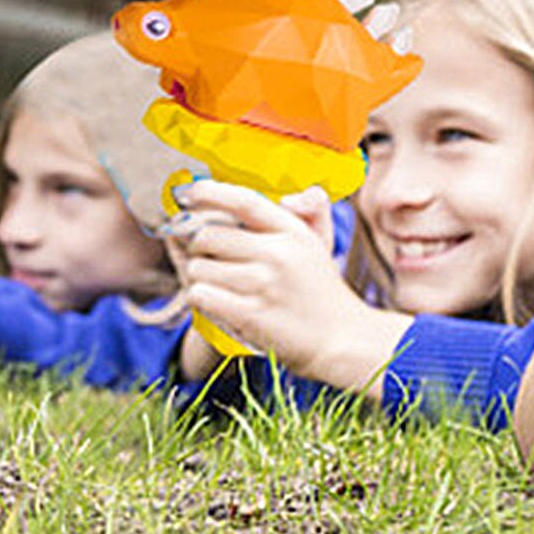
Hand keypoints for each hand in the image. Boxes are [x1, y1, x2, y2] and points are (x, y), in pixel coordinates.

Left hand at [173, 181, 404, 389]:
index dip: (211, 192)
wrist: (343, 341)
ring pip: (199, 267)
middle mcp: (277, 253)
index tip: (190, 192)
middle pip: (208, 235)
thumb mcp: (317, 244)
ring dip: (198, 275)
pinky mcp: (250, 315)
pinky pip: (201, 295)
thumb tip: (288, 197)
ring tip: (213, 282)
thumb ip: (307, 211)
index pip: (244, 201)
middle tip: (204, 254)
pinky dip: (199, 298)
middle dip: (197, 245)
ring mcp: (263, 285)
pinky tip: (213, 301)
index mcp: (293, 231)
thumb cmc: (322, 292)